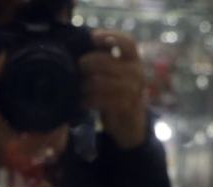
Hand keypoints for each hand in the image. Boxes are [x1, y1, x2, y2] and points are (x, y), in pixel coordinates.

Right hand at [0, 54, 69, 173]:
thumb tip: (5, 55)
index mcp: (17, 143)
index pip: (51, 137)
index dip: (61, 124)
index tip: (63, 109)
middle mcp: (24, 156)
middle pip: (56, 146)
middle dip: (62, 130)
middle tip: (63, 113)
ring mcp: (24, 162)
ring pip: (51, 152)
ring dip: (57, 138)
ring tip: (57, 120)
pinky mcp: (22, 163)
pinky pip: (44, 155)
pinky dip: (48, 145)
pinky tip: (47, 131)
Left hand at [80, 29, 146, 149]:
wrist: (129, 123)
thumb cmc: (117, 93)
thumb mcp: (116, 73)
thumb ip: (105, 59)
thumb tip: (81, 46)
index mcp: (134, 60)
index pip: (128, 42)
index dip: (111, 35)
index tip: (93, 36)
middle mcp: (136, 72)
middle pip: (105, 61)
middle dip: (86, 63)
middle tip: (76, 68)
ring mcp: (131, 89)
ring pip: (98, 81)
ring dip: (83, 85)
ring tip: (77, 88)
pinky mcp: (124, 105)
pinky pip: (98, 99)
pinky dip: (86, 100)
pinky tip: (82, 102)